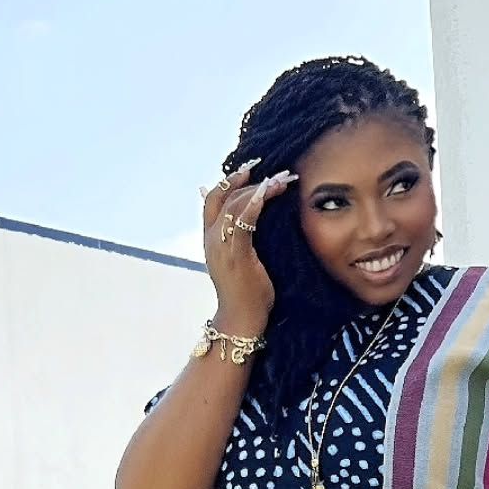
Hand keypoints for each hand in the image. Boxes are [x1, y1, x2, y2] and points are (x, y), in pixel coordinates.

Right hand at [200, 161, 296, 335]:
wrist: (241, 318)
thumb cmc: (246, 292)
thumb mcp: (241, 259)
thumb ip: (242, 237)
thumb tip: (254, 218)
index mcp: (210, 239)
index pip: (212, 199)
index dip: (230, 182)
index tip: (250, 170)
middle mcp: (211, 240)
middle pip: (222, 197)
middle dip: (246, 181)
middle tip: (272, 172)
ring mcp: (221, 247)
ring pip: (233, 206)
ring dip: (257, 190)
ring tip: (278, 181)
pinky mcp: (236, 255)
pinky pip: (243, 223)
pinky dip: (254, 205)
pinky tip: (267, 193)